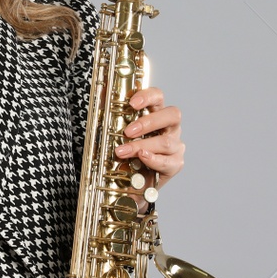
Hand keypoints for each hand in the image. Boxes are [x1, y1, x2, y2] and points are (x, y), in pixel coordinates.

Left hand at [115, 86, 182, 209]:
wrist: (133, 181)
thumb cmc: (128, 153)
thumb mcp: (118, 134)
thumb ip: (112, 117)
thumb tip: (101, 96)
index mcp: (157, 114)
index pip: (158, 97)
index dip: (147, 96)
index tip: (132, 104)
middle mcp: (170, 127)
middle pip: (172, 115)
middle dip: (148, 122)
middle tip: (128, 132)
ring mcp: (175, 145)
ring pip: (166, 141)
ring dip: (142, 146)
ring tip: (123, 151)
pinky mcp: (176, 163)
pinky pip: (168, 161)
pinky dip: (153, 160)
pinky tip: (142, 158)